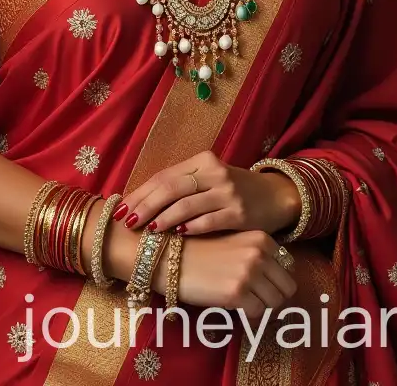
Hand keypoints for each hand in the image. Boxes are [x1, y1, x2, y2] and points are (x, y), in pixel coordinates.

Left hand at [118, 149, 300, 234]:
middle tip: (127, 221)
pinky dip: (191, 228)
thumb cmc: (233, 190)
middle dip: (145, 206)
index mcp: (202, 160)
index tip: (121, 209)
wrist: (275, 196)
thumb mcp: (209, 179)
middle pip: (171, 188)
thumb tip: (140, 202)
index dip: (140, 193)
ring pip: (187, 205)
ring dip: (163, 218)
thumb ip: (182, 186)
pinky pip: (209, 221)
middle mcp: (214, 173)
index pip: (164, 176)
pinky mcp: (239, 214)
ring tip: (147, 230)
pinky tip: (178, 234)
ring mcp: (228, 193)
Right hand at [153, 230, 297, 319]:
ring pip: (275, 304)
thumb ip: (256, 253)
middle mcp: (259, 253)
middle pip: (287, 288)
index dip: (275, 280)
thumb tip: (278, 276)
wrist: (169, 256)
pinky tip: (233, 306)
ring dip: (261, 306)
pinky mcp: (236, 293)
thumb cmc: (199, 249)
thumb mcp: (233, 241)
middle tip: (255, 299)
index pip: (288, 267)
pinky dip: (248, 315)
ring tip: (242, 302)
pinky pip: (257, 314)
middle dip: (273, 296)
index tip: (262, 285)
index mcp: (261, 238)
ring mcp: (249, 273)